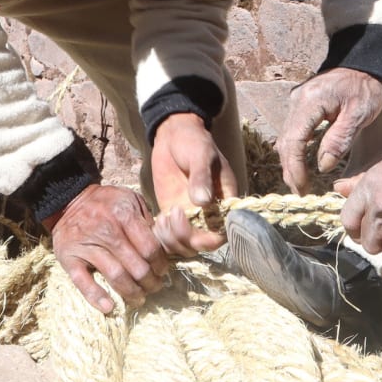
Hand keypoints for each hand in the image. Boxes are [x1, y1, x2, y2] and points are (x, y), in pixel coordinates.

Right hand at [51, 183, 168, 314]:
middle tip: (155, 288)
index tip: (164, 272)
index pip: (150, 248)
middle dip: (150, 282)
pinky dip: (96, 297)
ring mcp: (88, 247)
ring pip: (115, 276)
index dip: (160, 264)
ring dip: (130, 292)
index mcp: (124, 216)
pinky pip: (83, 282)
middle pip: (136, 266)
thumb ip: (146, 218)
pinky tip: (109, 307)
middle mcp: (107, 231)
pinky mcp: (70, 259)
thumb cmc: (105, 202)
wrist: (68, 201)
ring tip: (139, 299)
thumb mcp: (130, 199)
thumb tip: (160, 242)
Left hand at [149, 113, 238, 256]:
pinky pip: (168, 238)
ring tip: (164, 218)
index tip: (190, 217)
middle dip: (185, 238)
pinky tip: (158, 220)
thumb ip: (202, 178)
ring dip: (172, 240)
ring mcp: (190, 216)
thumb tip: (203, 202)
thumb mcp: (201, 156)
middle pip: (201, 244)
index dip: (209, 237)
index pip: (223, 232)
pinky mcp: (172, 215)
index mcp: (224, 201)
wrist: (173, 135)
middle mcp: (209, 214)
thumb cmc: (194, 142)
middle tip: (173, 214)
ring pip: (184, 246)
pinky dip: (161, 237)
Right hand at [279, 68, 381, 194]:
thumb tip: (323, 166)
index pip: (294, 140)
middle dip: (290, 169)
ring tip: (299, 183)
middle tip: (300, 191)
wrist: (366, 65)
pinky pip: (292, 131)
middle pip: (285, 141)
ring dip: (290, 161)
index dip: (295, 167)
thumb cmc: (365, 88)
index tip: (302, 186)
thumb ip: (340, 139)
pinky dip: (294, 150)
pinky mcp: (300, 105)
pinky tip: (300, 164)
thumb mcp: (359, 114)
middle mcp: (297, 100)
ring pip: (286, 137)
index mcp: (310, 102)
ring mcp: (296, 101)